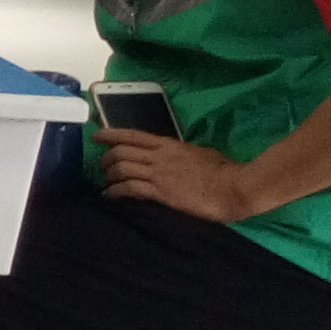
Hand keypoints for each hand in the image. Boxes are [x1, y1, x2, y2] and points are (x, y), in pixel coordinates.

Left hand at [96, 128, 255, 221]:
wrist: (235, 187)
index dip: (111, 134)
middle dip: (106, 157)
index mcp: (169, 145)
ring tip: (106, 181)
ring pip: (121, 168)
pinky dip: (115, 191)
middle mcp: (159, 156)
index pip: (133, 135)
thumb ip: (181, 153)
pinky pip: (129, 188)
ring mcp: (159, 174)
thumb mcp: (200, 153)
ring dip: (108, 174)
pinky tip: (109, 195)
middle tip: (101, 165)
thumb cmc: (224, 170)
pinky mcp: (161, 192)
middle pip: (121, 151)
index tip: (96, 135)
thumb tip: (173, 155)